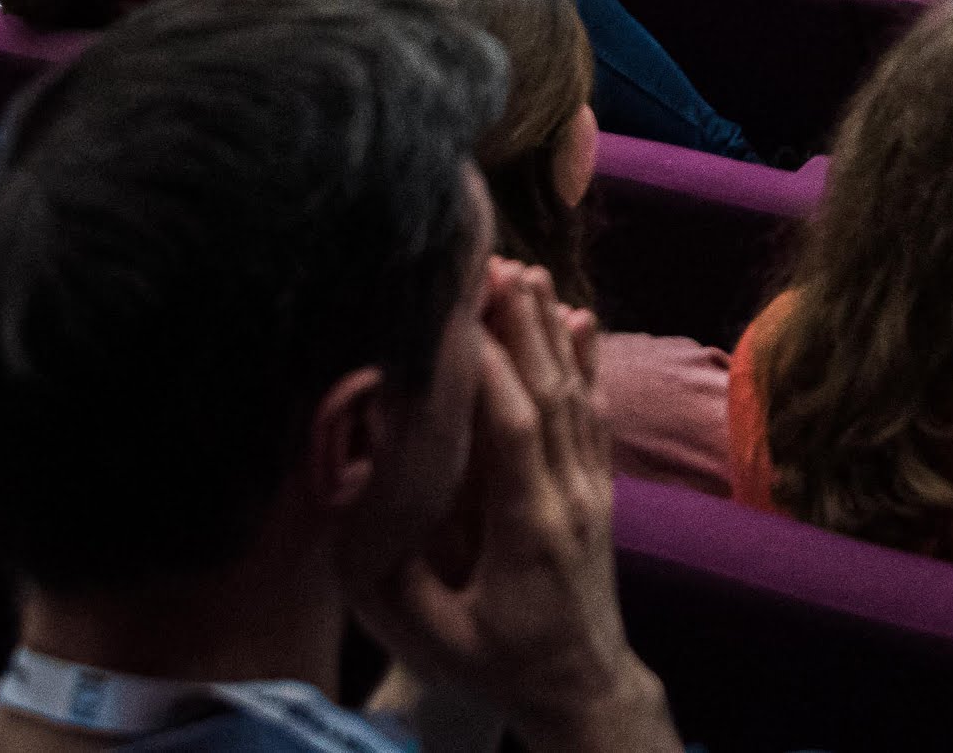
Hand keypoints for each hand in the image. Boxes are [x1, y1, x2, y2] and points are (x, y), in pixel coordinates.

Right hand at [360, 258, 669, 752]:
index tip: (459, 314)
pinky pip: (595, 413)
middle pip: (552, 395)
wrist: (581, 690)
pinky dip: (588, 362)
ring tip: (526, 272)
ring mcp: (592, 489)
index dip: (491, 371)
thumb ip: (393, 576)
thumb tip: (354, 503)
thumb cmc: (498, 664)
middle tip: (493, 262)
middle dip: (522, 327)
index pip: (515, 432)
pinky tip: (581, 319)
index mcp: (531, 529)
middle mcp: (571, 496)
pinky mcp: (599, 489)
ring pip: (577, 396)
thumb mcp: (432, 637)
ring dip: (551, 332)